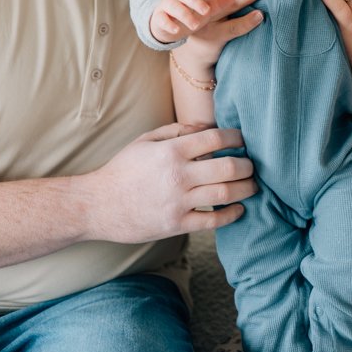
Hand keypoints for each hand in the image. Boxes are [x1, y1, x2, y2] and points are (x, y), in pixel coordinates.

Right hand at [85, 123, 256, 241]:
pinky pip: (212, 221)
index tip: (243, 139)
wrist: (98, 205)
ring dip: (246, 188)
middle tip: (253, 164)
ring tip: (253, 184)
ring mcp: (178, 202)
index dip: (235, 137)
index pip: (215, 139)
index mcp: (171, 151)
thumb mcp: (146, 140)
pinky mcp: (176, 224)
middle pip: (228, 167)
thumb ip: (177, 130)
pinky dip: (232, 214)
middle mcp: (178, 175)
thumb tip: (206, 127)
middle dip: (247, 165)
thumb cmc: (122, 169)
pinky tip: (240, 208)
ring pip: (225, 194)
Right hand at [150, 0, 212, 42]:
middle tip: (206, 10)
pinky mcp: (160, 18)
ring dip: (184, 15)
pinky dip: (168, 24)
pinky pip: (161, 19)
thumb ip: (222, 3)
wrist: (169, 25)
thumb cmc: (193, 13)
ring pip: (173, 6)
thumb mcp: (208, 9)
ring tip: (195, 24)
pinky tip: (175, 30)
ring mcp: (169, 6)